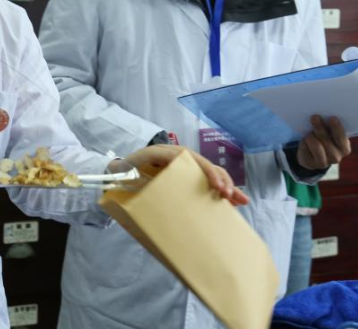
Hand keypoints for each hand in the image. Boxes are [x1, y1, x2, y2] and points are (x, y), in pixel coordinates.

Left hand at [112, 145, 248, 205]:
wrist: (117, 172)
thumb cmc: (124, 170)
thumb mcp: (131, 168)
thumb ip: (140, 168)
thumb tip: (154, 171)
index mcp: (168, 154)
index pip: (194, 161)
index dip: (208, 173)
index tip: (218, 188)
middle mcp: (179, 158)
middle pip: (206, 167)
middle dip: (222, 181)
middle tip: (231, 198)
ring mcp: (183, 168)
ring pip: (210, 174)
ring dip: (227, 186)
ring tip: (240, 201)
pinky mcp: (184, 178)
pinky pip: (205, 183)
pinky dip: (219, 191)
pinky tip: (232, 203)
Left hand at [297, 115, 350, 169]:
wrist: (312, 156)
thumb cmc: (324, 140)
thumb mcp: (330, 135)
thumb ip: (331, 129)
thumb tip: (324, 116)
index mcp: (344, 148)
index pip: (341, 138)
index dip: (337, 128)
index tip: (332, 118)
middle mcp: (336, 157)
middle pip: (326, 140)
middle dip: (320, 128)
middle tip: (314, 117)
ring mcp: (323, 163)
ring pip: (315, 145)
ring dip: (310, 135)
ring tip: (308, 132)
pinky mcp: (310, 164)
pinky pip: (305, 149)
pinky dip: (304, 142)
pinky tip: (304, 140)